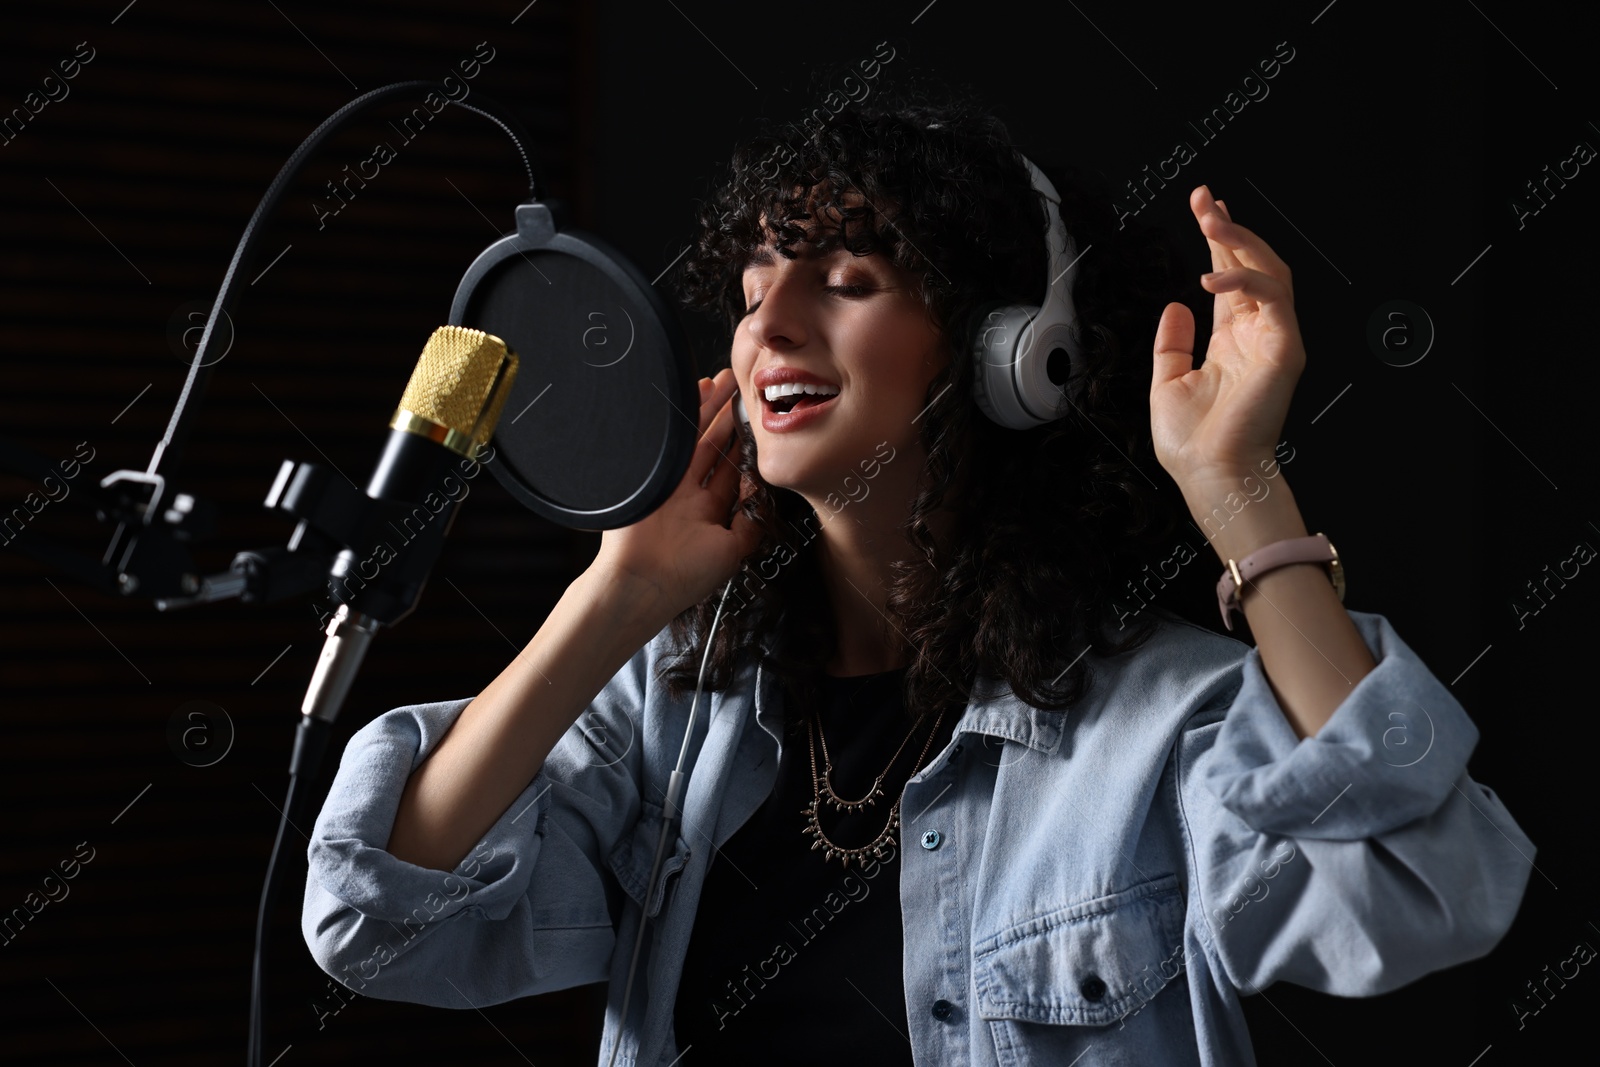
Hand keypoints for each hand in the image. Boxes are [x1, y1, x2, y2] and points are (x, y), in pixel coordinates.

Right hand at [591, 368, 761, 618]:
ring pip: (694, 439)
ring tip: (722, 382)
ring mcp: (670, 484)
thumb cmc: (685, 577)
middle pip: (713, 448)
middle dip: (727, 419)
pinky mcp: (653, 477)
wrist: (642, 584)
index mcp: (708, 513)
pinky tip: (695, 395)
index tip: (754, 424)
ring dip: (708, 411)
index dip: (743, 447)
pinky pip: (672, 441)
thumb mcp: (731, 551)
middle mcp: (690, 496)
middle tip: (740, 391)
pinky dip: (684, 419)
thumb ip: (749, 524)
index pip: (731, 472)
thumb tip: (763, 501)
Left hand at [1150, 186, 1304, 499]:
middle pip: (1252, 263)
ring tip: (1211, 218)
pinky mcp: (1285, 348)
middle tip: (1206, 198)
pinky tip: (1211, 276)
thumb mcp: (1168, 382)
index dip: (1219, 239)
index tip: (1204, 205)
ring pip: (1271, 270)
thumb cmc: (1194, 442)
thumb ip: (1172, 343)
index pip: (1231, 275)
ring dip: (1241, 239)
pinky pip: (1273, 298)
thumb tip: (1175, 307)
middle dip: (1229, 226)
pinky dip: (1245, 280)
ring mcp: (1274, 338)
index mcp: (1231, 338)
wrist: (1212, 474)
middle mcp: (1256, 333)